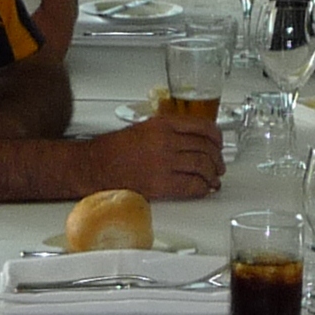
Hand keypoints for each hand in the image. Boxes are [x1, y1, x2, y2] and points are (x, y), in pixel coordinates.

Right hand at [84, 113, 221, 197]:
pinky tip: (202, 189)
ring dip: (212, 176)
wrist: (95, 166)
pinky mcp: (161, 184)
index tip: (219, 144)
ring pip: (202, 167)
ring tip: (213, 180)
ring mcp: (164, 163)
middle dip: (217, 159)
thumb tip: (194, 140)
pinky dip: (202, 189)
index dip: (217, 138)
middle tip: (219, 166)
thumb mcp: (145, 127)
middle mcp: (166, 141)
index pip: (203, 127)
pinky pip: (192, 186)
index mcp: (163, 124)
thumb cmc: (115, 149)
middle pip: (206, 149)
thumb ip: (170, 131)